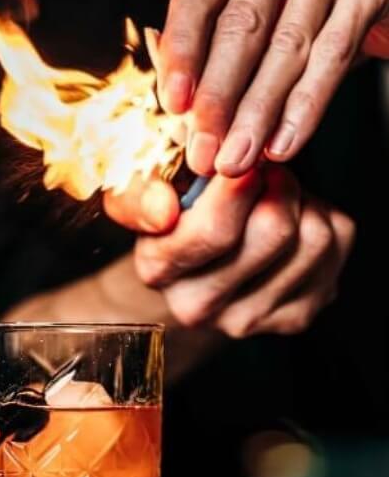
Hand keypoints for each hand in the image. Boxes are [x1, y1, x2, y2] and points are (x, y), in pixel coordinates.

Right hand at [104, 166, 354, 336]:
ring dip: (303, 201)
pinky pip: (337, 246)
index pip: (216, 232)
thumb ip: (140, 191)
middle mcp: (202, 308)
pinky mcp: (295, 315)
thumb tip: (165, 211)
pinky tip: (292, 223)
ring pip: (315, 236)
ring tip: (274, 198)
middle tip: (263, 172)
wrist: (193, 260)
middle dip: (278, 184)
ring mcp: (252, 319)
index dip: (241, 183)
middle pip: (275, 230)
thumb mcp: (140, 187)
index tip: (244, 157)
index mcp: (159, 271)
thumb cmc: (173, 209)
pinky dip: (322, 218)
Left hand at [157, 0, 388, 176]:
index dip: (182, 52)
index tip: (173, 104)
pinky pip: (333, 55)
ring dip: (257, 113)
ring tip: (236, 159)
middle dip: (219, 98)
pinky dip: (305, 106)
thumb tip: (183, 112)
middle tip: (203, 152)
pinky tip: (282, 143)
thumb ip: (212, 37)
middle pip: (243, 24)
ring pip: (288, 45)